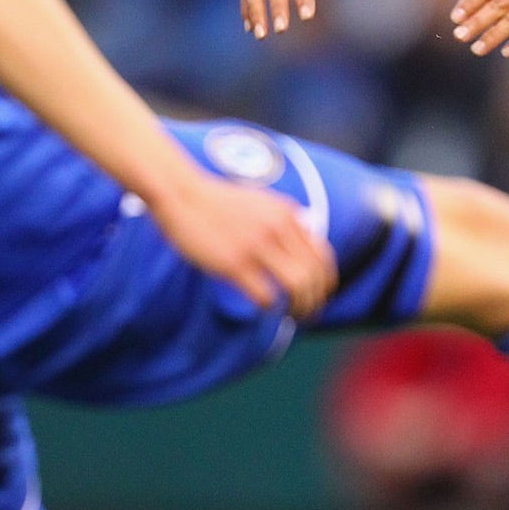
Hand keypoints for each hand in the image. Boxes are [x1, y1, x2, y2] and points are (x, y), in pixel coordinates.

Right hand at [148, 170, 336, 318]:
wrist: (183, 194)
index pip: (322, 256)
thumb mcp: (261, 202)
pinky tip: (263, 308)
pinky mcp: (234, 264)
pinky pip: (265, 296)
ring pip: (297, 287)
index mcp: (287, 215)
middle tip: (306, 314)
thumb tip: (306, 239)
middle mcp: (278, 229)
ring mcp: (257, 246)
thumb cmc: (218, 202)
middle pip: (314, 275)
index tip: (320, 296)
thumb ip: (284, 219)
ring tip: (292, 315)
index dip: (325, 282)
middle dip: (315, 300)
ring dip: (299, 307)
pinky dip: (269, 308)